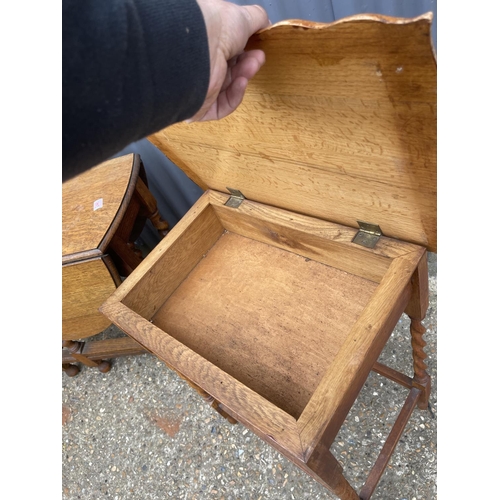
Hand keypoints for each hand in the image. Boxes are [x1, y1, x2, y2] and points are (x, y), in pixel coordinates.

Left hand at [188, 0, 269, 121]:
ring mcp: (200, 87)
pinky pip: (223, 106)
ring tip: (252, 67)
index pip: (227, 52)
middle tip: (258, 58)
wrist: (198, 51)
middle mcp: (200, 65)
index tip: (258, 48)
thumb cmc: (215, 29)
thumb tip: (265, 24)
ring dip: (244, 76)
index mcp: (205, 44)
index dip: (245, 50)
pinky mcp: (201, 107)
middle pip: (230, 71)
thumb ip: (256, 20)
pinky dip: (235, 95)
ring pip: (228, 88)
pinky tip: (241, 82)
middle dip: (247, 64)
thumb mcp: (242, 17)